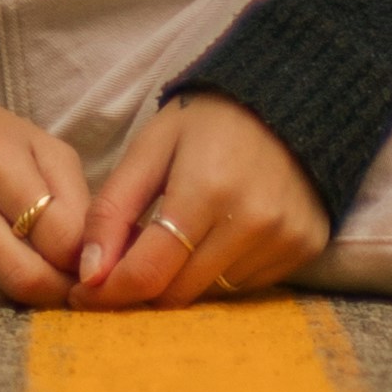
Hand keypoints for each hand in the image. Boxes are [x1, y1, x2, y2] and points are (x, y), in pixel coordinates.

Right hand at [0, 78, 88, 306]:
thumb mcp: (43, 147)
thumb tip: (88, 266)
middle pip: (23, 280)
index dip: (80, 261)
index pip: (59, 242)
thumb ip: (76, 202)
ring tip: (19, 268)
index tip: (82, 265)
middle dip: (52, 291)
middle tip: (59, 285)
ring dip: (12, 293)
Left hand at [75, 92, 327, 307]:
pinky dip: (222, 271)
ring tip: (182, 236)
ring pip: (211, 293)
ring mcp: (285, 238)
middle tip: (129, 261)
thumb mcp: (150, 149)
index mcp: (206, 189)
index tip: (85, 293)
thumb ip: (113, 211)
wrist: (290, 98)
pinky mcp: (306, 248)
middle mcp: (252, 221)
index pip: (150, 272)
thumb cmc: (208, 121)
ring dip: (186, 277)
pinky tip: (221, 235)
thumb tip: (91, 275)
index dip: (110, 292)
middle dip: (145, 285)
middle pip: (178, 293)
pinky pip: (246, 286)